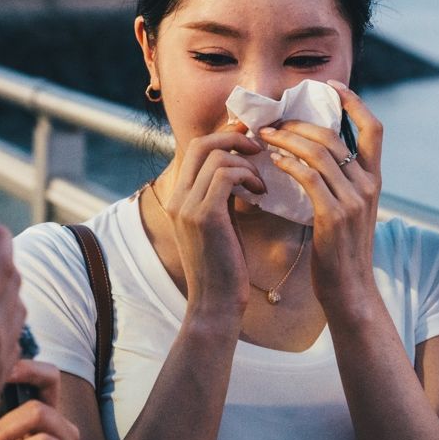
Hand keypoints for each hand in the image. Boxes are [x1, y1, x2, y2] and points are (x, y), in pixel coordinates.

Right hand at [159, 122, 264, 320]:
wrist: (216, 303)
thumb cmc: (225, 265)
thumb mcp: (221, 221)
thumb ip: (223, 193)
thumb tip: (238, 165)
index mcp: (179, 197)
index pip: (196, 148)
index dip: (224, 136)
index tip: (250, 139)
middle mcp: (177, 197)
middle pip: (201, 143)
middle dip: (234, 137)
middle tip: (258, 149)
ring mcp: (187, 206)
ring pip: (217, 156)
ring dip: (246, 163)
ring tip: (261, 182)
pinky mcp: (204, 216)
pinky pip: (226, 175)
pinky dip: (248, 176)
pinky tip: (260, 193)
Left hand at [257, 81, 383, 312]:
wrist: (350, 290)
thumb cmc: (342, 251)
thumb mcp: (349, 210)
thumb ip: (339, 182)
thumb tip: (312, 154)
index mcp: (375, 179)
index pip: (374, 128)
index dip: (354, 102)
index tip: (330, 85)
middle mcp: (369, 184)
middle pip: (334, 136)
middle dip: (300, 123)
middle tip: (274, 120)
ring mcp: (353, 200)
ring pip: (319, 153)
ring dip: (287, 139)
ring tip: (264, 136)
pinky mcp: (334, 216)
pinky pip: (308, 178)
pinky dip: (288, 164)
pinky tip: (272, 161)